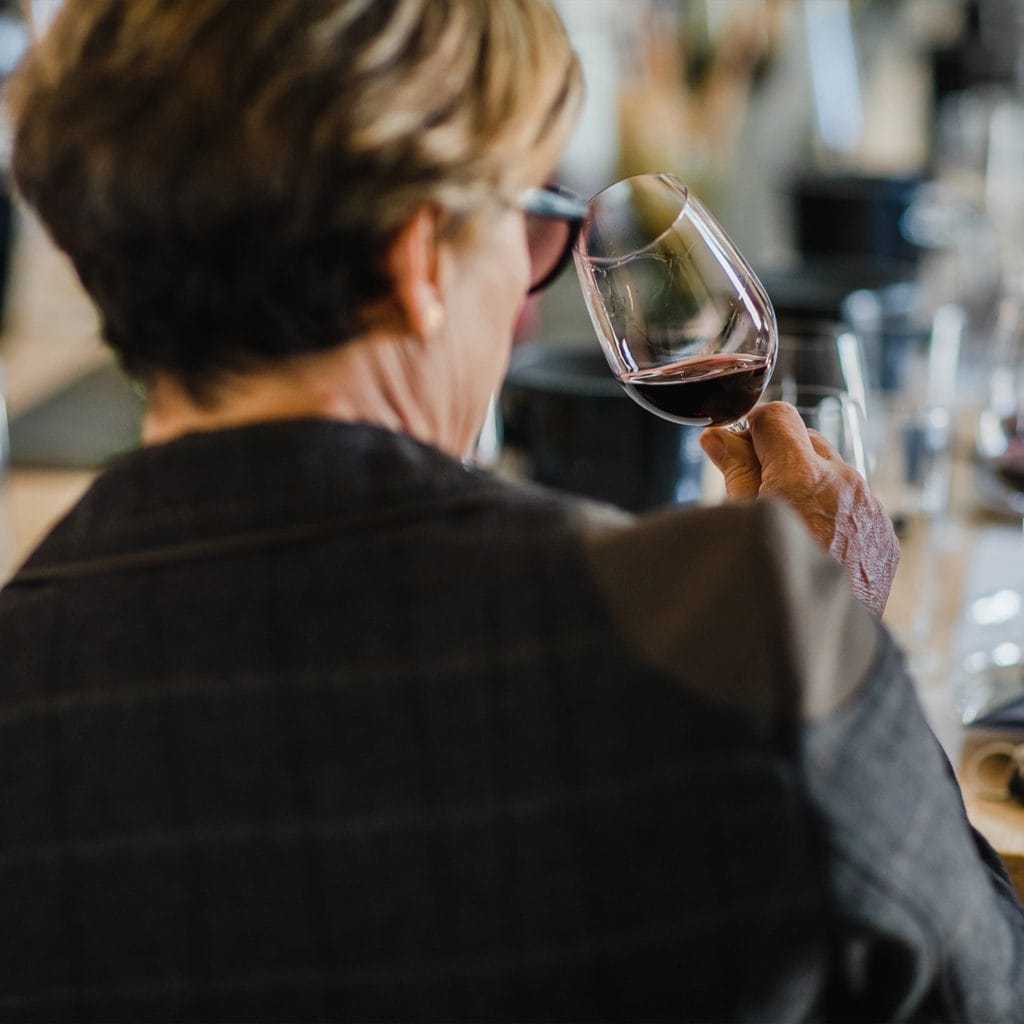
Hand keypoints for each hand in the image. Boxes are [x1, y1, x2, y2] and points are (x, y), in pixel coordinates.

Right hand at [700, 402, 898, 615]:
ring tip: (790, 526)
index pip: (776, 417)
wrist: (816, 634)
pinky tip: (816, 546)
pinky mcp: (885, 535)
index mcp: (801, 475)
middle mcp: (843, 483)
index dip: (753, 428)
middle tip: (757, 490)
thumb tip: (718, 438)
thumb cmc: (769, 580)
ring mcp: (870, 508)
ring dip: (810, 485)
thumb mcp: (740, 521)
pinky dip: (835, 514)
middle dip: (780, 456)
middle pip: (807, 440)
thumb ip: (733, 471)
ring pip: (834, 473)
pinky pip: (857, 505)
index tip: (740, 448)